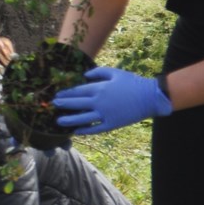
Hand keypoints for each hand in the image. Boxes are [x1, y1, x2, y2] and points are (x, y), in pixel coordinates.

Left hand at [53, 66, 171, 134]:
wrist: (151, 96)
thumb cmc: (132, 82)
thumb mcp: (115, 72)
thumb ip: (98, 73)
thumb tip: (84, 76)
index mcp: (99, 88)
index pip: (77, 91)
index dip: (66, 94)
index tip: (57, 95)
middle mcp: (99, 102)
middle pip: (77, 104)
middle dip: (63, 105)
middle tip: (53, 106)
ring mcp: (105, 115)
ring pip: (82, 118)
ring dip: (69, 120)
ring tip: (59, 121)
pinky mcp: (112, 124)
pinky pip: (95, 129)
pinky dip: (85, 131)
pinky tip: (77, 131)